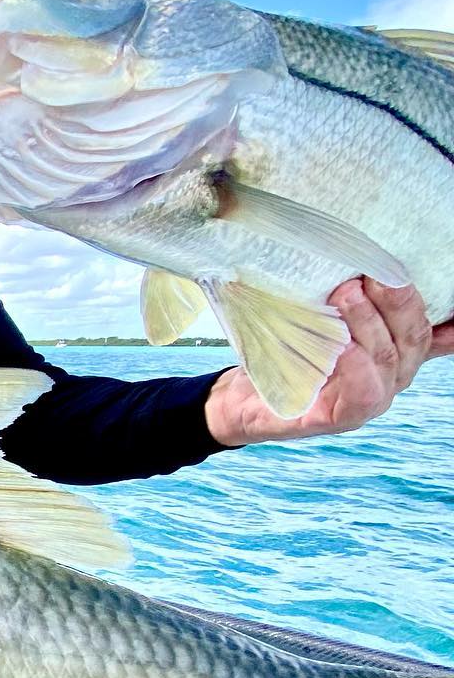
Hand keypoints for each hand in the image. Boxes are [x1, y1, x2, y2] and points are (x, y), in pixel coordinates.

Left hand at [205, 277, 453, 446]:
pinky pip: (364, 394)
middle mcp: (390, 376)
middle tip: (370, 274)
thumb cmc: (288, 350)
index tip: (445, 290)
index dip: (447, 318)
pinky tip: (345, 347)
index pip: (432, 331)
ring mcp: (370, 399)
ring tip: (346, 295)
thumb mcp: (321, 317)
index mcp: (394, 350)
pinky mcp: (341, 417)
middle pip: (413, 337)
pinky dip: (357, 367)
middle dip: (397, 301)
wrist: (244, 396)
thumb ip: (352, 297)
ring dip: (368, 323)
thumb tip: (365, 260)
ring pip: (388, 359)